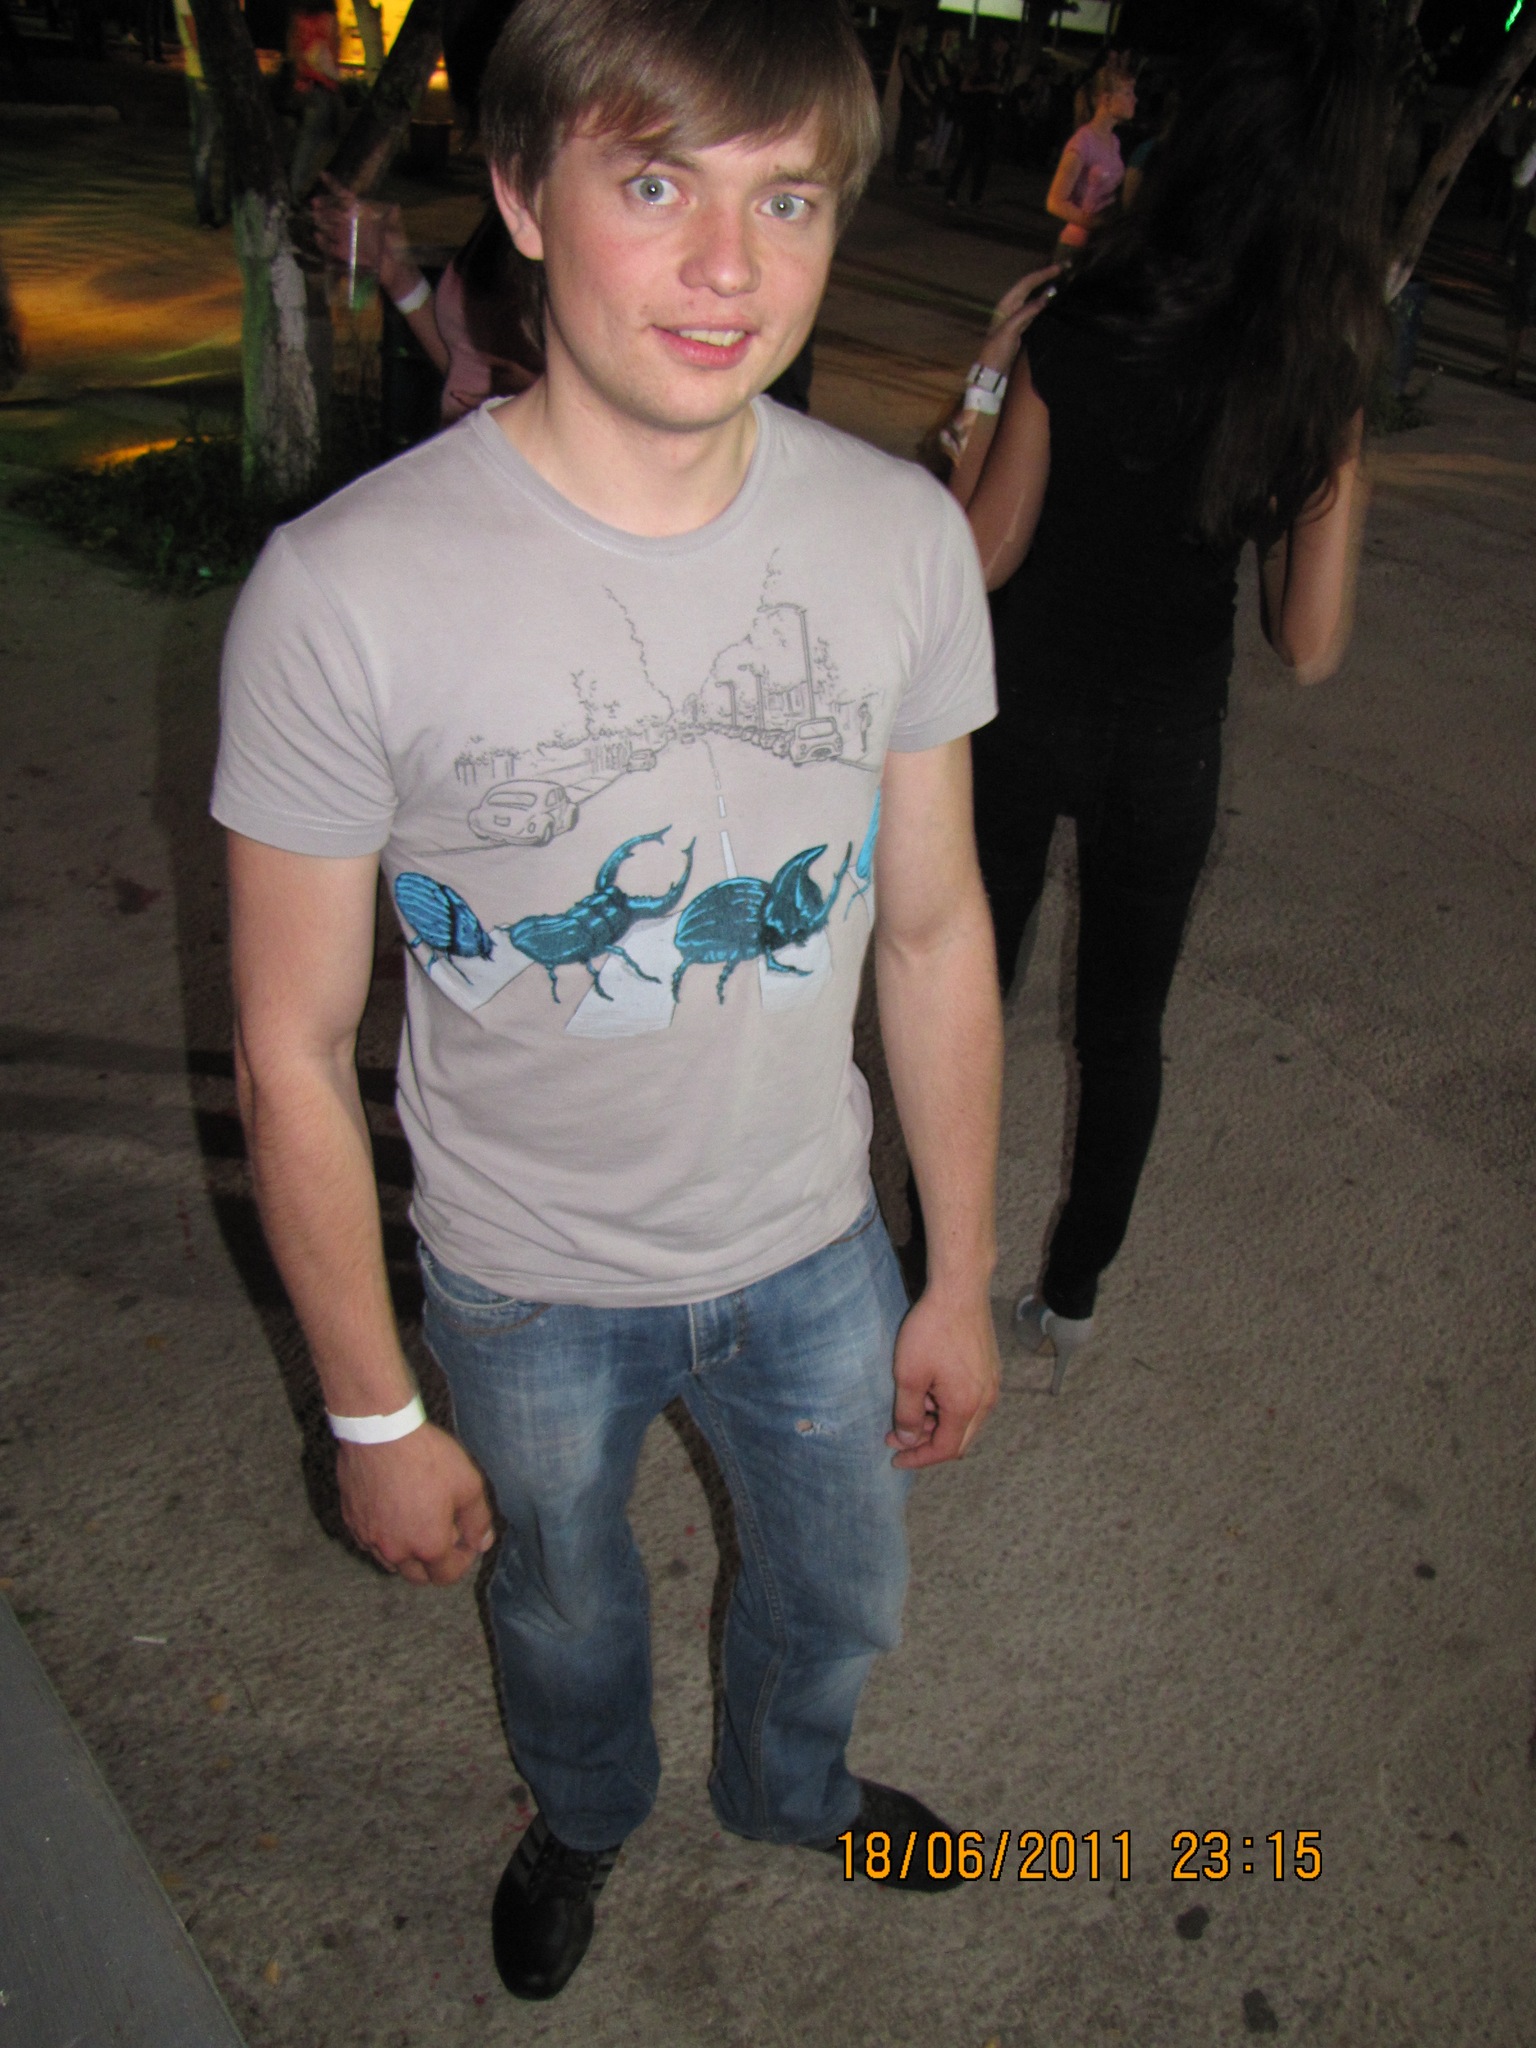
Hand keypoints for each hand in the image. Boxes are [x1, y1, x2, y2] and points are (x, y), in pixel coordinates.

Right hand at [310, 175, 407, 287]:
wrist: (393, 267)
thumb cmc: (395, 245)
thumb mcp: (395, 230)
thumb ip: (392, 220)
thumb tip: (396, 207)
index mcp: (361, 213)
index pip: (345, 196)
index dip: (334, 186)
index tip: (323, 175)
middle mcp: (350, 222)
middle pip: (333, 210)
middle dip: (324, 204)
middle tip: (315, 203)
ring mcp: (345, 236)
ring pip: (328, 225)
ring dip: (321, 219)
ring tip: (315, 215)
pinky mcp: (343, 251)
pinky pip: (329, 246)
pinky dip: (323, 242)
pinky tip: (318, 236)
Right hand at [337, 1421, 495, 1585]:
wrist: (379, 1433)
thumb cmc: (427, 1457)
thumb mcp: (468, 1484)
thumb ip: (478, 1520)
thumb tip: (483, 1543)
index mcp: (427, 1546)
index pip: (447, 1576)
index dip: (463, 1560)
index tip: (466, 1539)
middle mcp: (395, 1551)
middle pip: (417, 1576)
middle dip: (434, 1563)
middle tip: (444, 1533)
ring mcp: (369, 1538)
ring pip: (391, 1561)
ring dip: (408, 1552)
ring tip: (419, 1521)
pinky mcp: (351, 1521)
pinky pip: (370, 1541)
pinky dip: (385, 1536)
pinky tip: (393, 1512)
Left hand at [885, 1286, 999, 1468]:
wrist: (959, 1291)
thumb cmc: (932, 1330)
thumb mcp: (909, 1375)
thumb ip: (908, 1413)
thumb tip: (909, 1440)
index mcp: (967, 1406)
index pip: (945, 1449)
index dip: (919, 1458)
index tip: (896, 1458)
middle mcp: (986, 1400)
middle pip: (959, 1440)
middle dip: (928, 1444)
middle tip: (899, 1437)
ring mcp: (992, 1384)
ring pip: (966, 1422)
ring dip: (938, 1425)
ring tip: (912, 1409)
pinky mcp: (991, 1370)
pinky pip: (972, 1402)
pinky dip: (950, 1408)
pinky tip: (930, 1391)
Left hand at [975, 265, 1061, 375]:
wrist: (991, 372)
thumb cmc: (996, 351)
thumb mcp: (1010, 330)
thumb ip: (1026, 312)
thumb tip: (1046, 297)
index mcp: (1006, 304)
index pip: (1026, 283)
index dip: (1042, 274)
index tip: (1059, 268)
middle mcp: (1010, 307)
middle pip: (1030, 287)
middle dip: (1045, 278)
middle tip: (1063, 270)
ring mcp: (1015, 317)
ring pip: (1032, 298)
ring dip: (1045, 289)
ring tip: (1061, 282)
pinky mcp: (1020, 328)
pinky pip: (1033, 311)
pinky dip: (1043, 304)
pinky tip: (1052, 303)